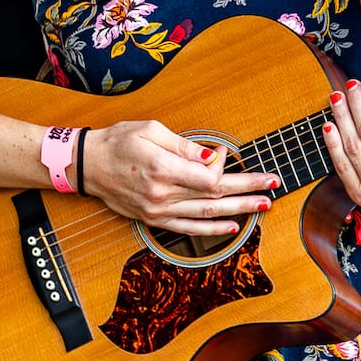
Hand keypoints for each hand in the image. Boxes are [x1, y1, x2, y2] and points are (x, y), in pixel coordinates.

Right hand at [80, 120, 278, 235]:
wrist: (88, 165)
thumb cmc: (119, 141)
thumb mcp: (152, 130)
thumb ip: (186, 146)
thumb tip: (215, 156)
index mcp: (163, 168)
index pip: (209, 177)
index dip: (230, 170)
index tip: (236, 157)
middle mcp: (162, 194)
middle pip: (215, 196)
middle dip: (248, 192)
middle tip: (272, 188)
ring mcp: (158, 210)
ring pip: (206, 215)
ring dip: (238, 211)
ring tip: (262, 206)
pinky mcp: (154, 219)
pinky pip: (188, 229)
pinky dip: (211, 230)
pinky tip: (231, 227)